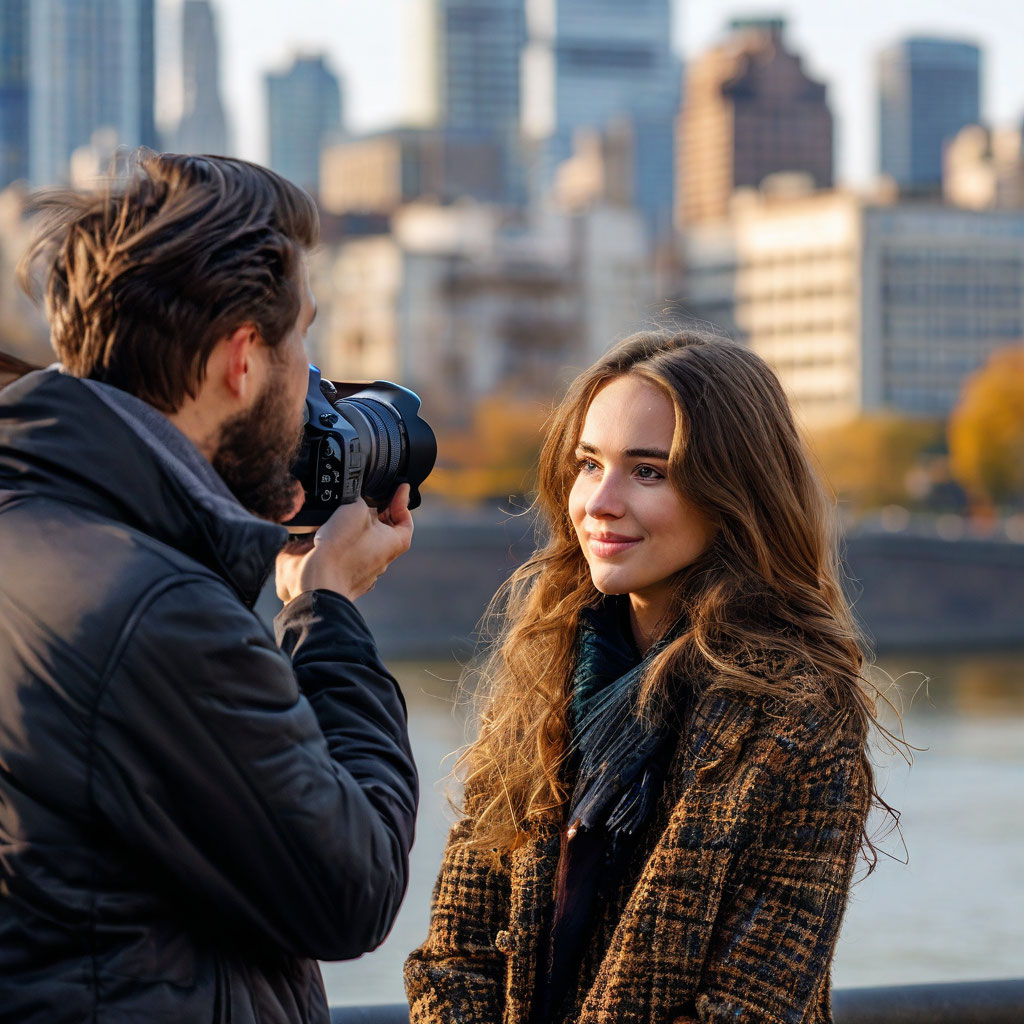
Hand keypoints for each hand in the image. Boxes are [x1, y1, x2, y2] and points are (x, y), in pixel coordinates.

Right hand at [275, 484, 413, 603]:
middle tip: (365, 495)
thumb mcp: (356, 509)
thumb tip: (358, 499)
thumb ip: (362, 500)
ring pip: (360, 542)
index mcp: (392, 544)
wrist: (315, 583)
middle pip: (382, 530)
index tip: (398, 488)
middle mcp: (379, 559)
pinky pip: (341, 553)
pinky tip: (323, 528)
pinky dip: (335, 539)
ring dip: (352, 525)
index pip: (405, 522)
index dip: (402, 502)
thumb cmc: (342, 549)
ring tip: (340, 509)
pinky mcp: (338, 573)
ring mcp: (360, 569)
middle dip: (375, 511)